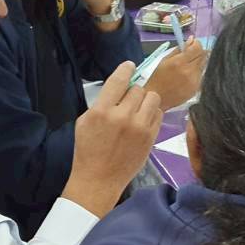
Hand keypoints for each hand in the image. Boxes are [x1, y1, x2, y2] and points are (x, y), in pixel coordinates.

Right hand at [62, 62, 162, 216]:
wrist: (99, 179)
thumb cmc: (88, 150)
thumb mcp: (85, 121)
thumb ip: (102, 103)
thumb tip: (119, 87)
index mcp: (102, 111)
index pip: (119, 80)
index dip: (126, 69)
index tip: (130, 66)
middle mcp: (123, 117)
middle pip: (137, 89)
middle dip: (133, 92)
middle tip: (127, 101)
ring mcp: (140, 127)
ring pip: (152, 98)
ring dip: (145, 100)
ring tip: (138, 109)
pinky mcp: (151, 137)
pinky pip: (159, 114)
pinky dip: (152, 113)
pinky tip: (143, 120)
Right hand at [143, 39, 205, 108]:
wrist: (157, 98)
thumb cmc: (157, 78)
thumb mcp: (165, 60)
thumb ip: (179, 49)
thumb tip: (191, 39)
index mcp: (179, 62)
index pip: (197, 48)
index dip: (197, 44)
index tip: (193, 44)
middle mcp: (189, 71)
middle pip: (203, 56)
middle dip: (198, 52)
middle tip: (191, 54)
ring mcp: (194, 81)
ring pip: (204, 66)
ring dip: (198, 63)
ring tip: (187, 67)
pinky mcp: (197, 89)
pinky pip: (201, 76)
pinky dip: (197, 73)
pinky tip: (187, 76)